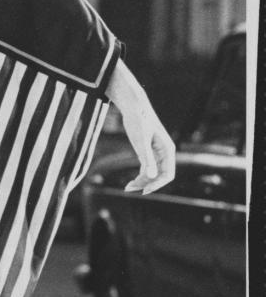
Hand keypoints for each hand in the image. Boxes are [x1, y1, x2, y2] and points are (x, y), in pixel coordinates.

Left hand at [105, 60, 175, 193]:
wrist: (133, 106)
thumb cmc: (138, 120)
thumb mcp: (141, 141)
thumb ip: (147, 159)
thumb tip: (152, 176)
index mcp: (168, 150)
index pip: (168, 174)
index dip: (157, 184)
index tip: (144, 190)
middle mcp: (165, 152)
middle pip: (160, 176)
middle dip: (147, 184)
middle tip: (129, 189)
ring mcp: (157, 152)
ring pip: (153, 173)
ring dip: (142, 181)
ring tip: (127, 187)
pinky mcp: (148, 150)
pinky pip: (148, 168)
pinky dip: (140, 175)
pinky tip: (131, 181)